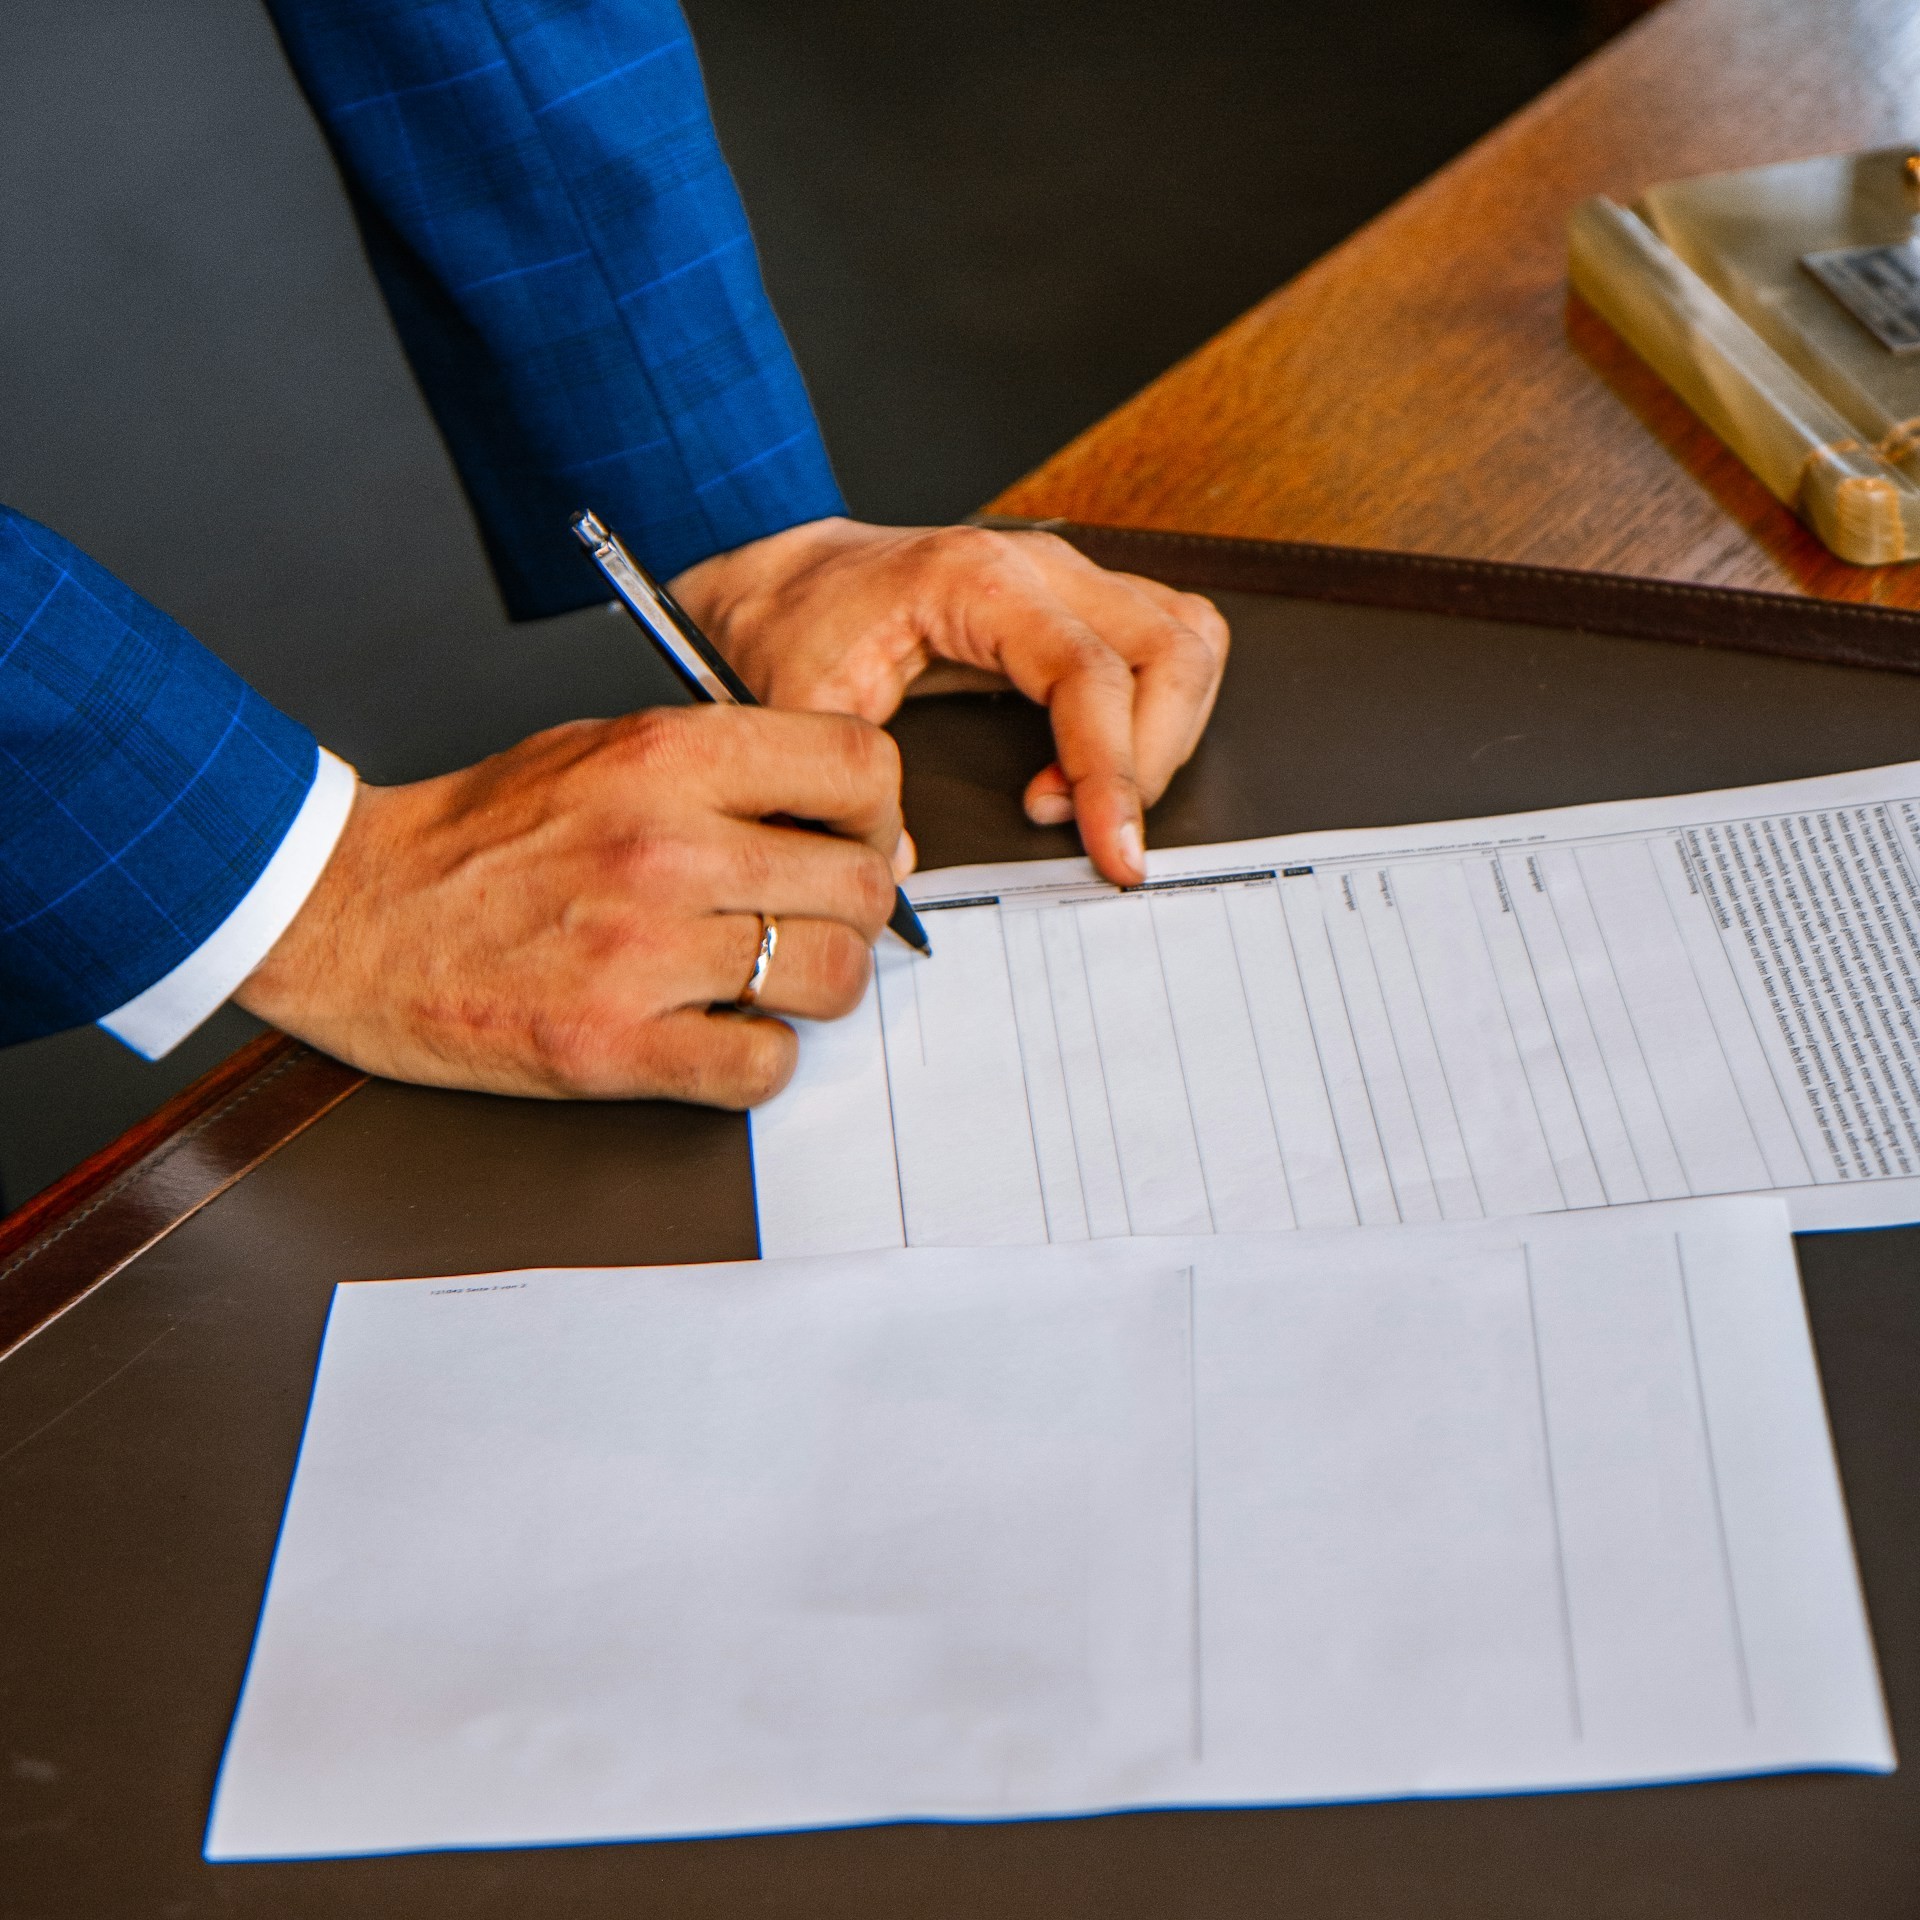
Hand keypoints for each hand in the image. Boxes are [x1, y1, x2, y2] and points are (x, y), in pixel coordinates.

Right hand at [236, 707, 906, 1104]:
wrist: (345, 912)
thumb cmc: (477, 835)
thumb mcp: (603, 749)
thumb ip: (727, 773)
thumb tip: (857, 826)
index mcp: (664, 757)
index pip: (857, 766)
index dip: (878, 811)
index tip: (855, 838)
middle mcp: (664, 849)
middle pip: (860, 883)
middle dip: (855, 909)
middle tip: (813, 920)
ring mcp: (639, 953)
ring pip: (831, 979)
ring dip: (818, 987)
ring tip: (767, 979)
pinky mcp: (610, 1046)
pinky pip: (762, 1067)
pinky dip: (760, 1059)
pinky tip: (721, 1033)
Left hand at [670, 519, 1228, 885]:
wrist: (784, 579)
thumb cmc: (793, 626)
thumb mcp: (797, 705)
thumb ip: (844, 784)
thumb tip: (903, 865)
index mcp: (978, 581)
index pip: (1091, 673)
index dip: (1114, 772)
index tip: (1114, 852)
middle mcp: (1041, 565)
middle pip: (1171, 651)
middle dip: (1150, 761)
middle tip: (1094, 835)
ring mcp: (1069, 577)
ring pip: (1189, 638)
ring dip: (1166, 733)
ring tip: (1089, 800)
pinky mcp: (1078, 600)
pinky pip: (1168, 638)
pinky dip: (1159, 710)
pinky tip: (1091, 765)